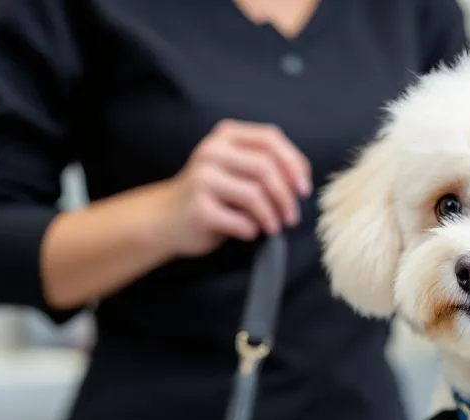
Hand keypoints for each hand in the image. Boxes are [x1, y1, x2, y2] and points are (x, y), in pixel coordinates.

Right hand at [153, 120, 312, 255]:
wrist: (165, 218)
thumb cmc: (211, 195)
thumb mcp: (236, 169)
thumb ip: (265, 165)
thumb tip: (301, 181)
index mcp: (225, 136)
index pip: (270, 139)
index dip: (294, 163)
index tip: (304, 189)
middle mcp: (211, 151)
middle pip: (265, 168)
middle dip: (286, 196)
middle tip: (292, 217)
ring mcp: (202, 179)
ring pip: (255, 195)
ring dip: (272, 216)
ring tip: (274, 227)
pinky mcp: (198, 208)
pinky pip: (241, 221)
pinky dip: (252, 230)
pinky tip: (249, 232)